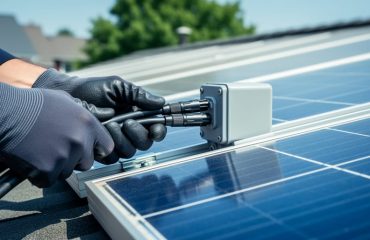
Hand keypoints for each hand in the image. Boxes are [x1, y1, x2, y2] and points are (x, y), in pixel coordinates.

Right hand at [0, 83, 113, 186]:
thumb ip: (83, 113)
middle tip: (56, 148)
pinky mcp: (47, 170)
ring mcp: (64, 157)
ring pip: (67, 172)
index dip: (96, 150)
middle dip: (75, 159)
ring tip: (41, 149)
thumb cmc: (33, 104)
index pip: (107, 147)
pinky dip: (39, 174)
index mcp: (88, 124)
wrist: (5, 114)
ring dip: (56, 166)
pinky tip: (32, 159)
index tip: (88, 150)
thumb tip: (98, 119)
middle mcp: (80, 141)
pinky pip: (48, 180)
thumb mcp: (65, 100)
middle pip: (87, 163)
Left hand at [33, 69, 166, 159]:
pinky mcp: (101, 150)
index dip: (158, 132)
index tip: (155, 130)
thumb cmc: (93, 90)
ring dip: (121, 139)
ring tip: (110, 124)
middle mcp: (129, 132)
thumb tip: (161, 102)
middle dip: (138, 134)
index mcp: (137, 116)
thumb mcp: (118, 87)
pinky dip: (107, 146)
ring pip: (128, 152)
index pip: (155, 129)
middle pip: (145, 144)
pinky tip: (100, 132)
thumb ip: (138, 95)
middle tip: (127, 122)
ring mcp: (115, 142)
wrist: (68, 95)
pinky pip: (111, 157)